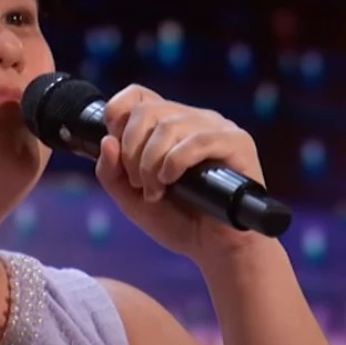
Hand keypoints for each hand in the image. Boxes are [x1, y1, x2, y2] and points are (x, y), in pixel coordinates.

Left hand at [94, 84, 269, 264]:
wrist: (216, 249)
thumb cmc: (177, 221)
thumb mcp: (130, 199)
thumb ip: (111, 172)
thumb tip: (106, 140)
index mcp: (168, 124)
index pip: (137, 95)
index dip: (117, 116)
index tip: (116, 150)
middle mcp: (192, 119)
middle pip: (147, 110)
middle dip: (131, 150)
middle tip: (139, 183)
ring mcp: (217, 128)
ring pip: (169, 125)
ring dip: (151, 162)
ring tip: (156, 191)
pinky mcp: (238, 143)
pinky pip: (199, 140)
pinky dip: (175, 162)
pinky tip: (171, 182)